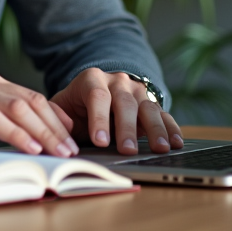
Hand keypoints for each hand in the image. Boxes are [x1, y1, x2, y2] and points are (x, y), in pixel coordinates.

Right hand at [0, 67, 79, 156]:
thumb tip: (31, 142)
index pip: (30, 96)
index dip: (54, 115)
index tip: (71, 134)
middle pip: (30, 100)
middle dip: (55, 126)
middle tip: (73, 148)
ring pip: (17, 108)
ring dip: (43, 132)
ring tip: (59, 151)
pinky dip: (17, 134)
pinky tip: (31, 147)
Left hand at [50, 69, 182, 154]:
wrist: (93, 95)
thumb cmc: (74, 107)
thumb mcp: (60, 108)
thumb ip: (55, 117)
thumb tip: (56, 131)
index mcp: (91, 79)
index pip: (97, 97)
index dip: (99, 119)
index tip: (100, 142)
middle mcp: (117, 82)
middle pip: (124, 103)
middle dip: (126, 128)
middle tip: (127, 150)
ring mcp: (137, 91)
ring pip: (148, 107)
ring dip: (155, 129)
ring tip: (160, 149)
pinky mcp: (151, 103)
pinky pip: (163, 114)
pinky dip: (171, 128)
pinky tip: (176, 143)